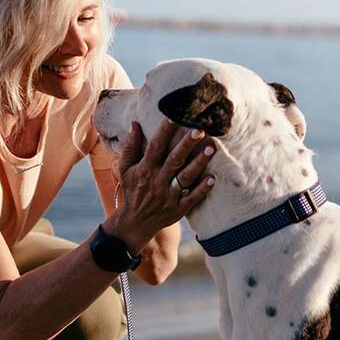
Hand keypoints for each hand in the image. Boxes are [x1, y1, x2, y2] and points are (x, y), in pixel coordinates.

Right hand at [106, 119, 215, 248]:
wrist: (134, 222)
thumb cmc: (132, 190)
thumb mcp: (125, 169)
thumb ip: (130, 147)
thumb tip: (135, 124)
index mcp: (145, 170)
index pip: (155, 147)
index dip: (164, 131)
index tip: (174, 116)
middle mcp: (157, 181)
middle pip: (174, 160)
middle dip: (187, 145)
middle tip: (200, 130)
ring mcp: (169, 196)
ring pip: (186, 177)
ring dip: (199, 163)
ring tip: (211, 149)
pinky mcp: (178, 209)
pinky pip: (192, 198)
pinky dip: (202, 189)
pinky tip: (213, 178)